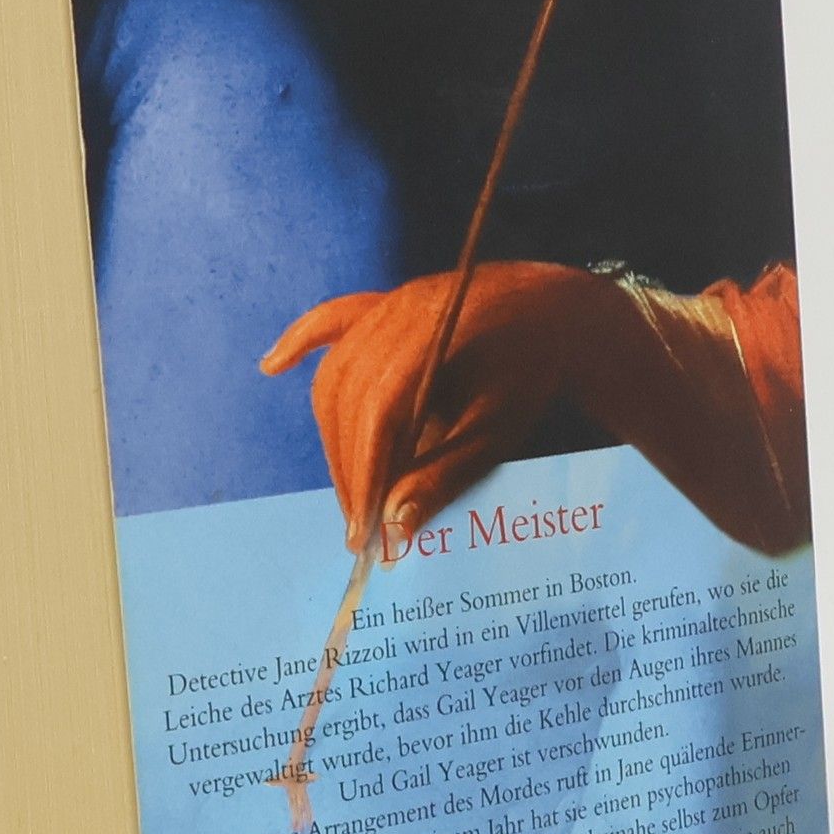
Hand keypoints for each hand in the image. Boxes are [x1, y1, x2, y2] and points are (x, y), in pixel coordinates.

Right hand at [263, 259, 811, 557]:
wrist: (560, 314)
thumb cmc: (533, 376)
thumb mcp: (500, 432)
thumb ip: (445, 476)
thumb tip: (394, 526)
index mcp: (441, 335)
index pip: (380, 412)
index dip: (367, 475)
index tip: (365, 530)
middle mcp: (404, 311)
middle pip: (348, 398)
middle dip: (349, 469)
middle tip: (360, 529)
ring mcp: (391, 303)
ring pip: (336, 376)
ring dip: (334, 439)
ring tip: (350, 495)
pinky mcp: (385, 304)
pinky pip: (333, 321)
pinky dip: (302, 343)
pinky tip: (273, 366)